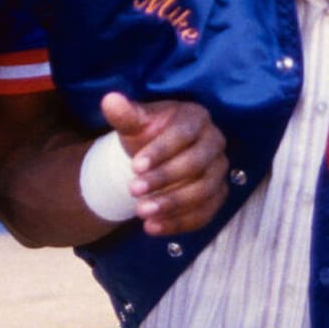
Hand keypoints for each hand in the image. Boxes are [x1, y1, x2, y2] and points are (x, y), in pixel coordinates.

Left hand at [103, 93, 228, 235]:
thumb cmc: (147, 134)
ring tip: (142, 213)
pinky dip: (180, 223)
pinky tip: (153, 227)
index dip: (160, 151)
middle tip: (133, 191)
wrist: (156, 156)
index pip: (183, 134)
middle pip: (196, 164)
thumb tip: (110, 100)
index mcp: (196, 118)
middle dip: (164, 179)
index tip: (135, 166)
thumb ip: (125, 114)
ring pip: (203, 191)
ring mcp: (219, 171)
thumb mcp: (134, 123)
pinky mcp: (218, 195)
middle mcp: (214, 142)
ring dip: (172, 205)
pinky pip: (205, 213)